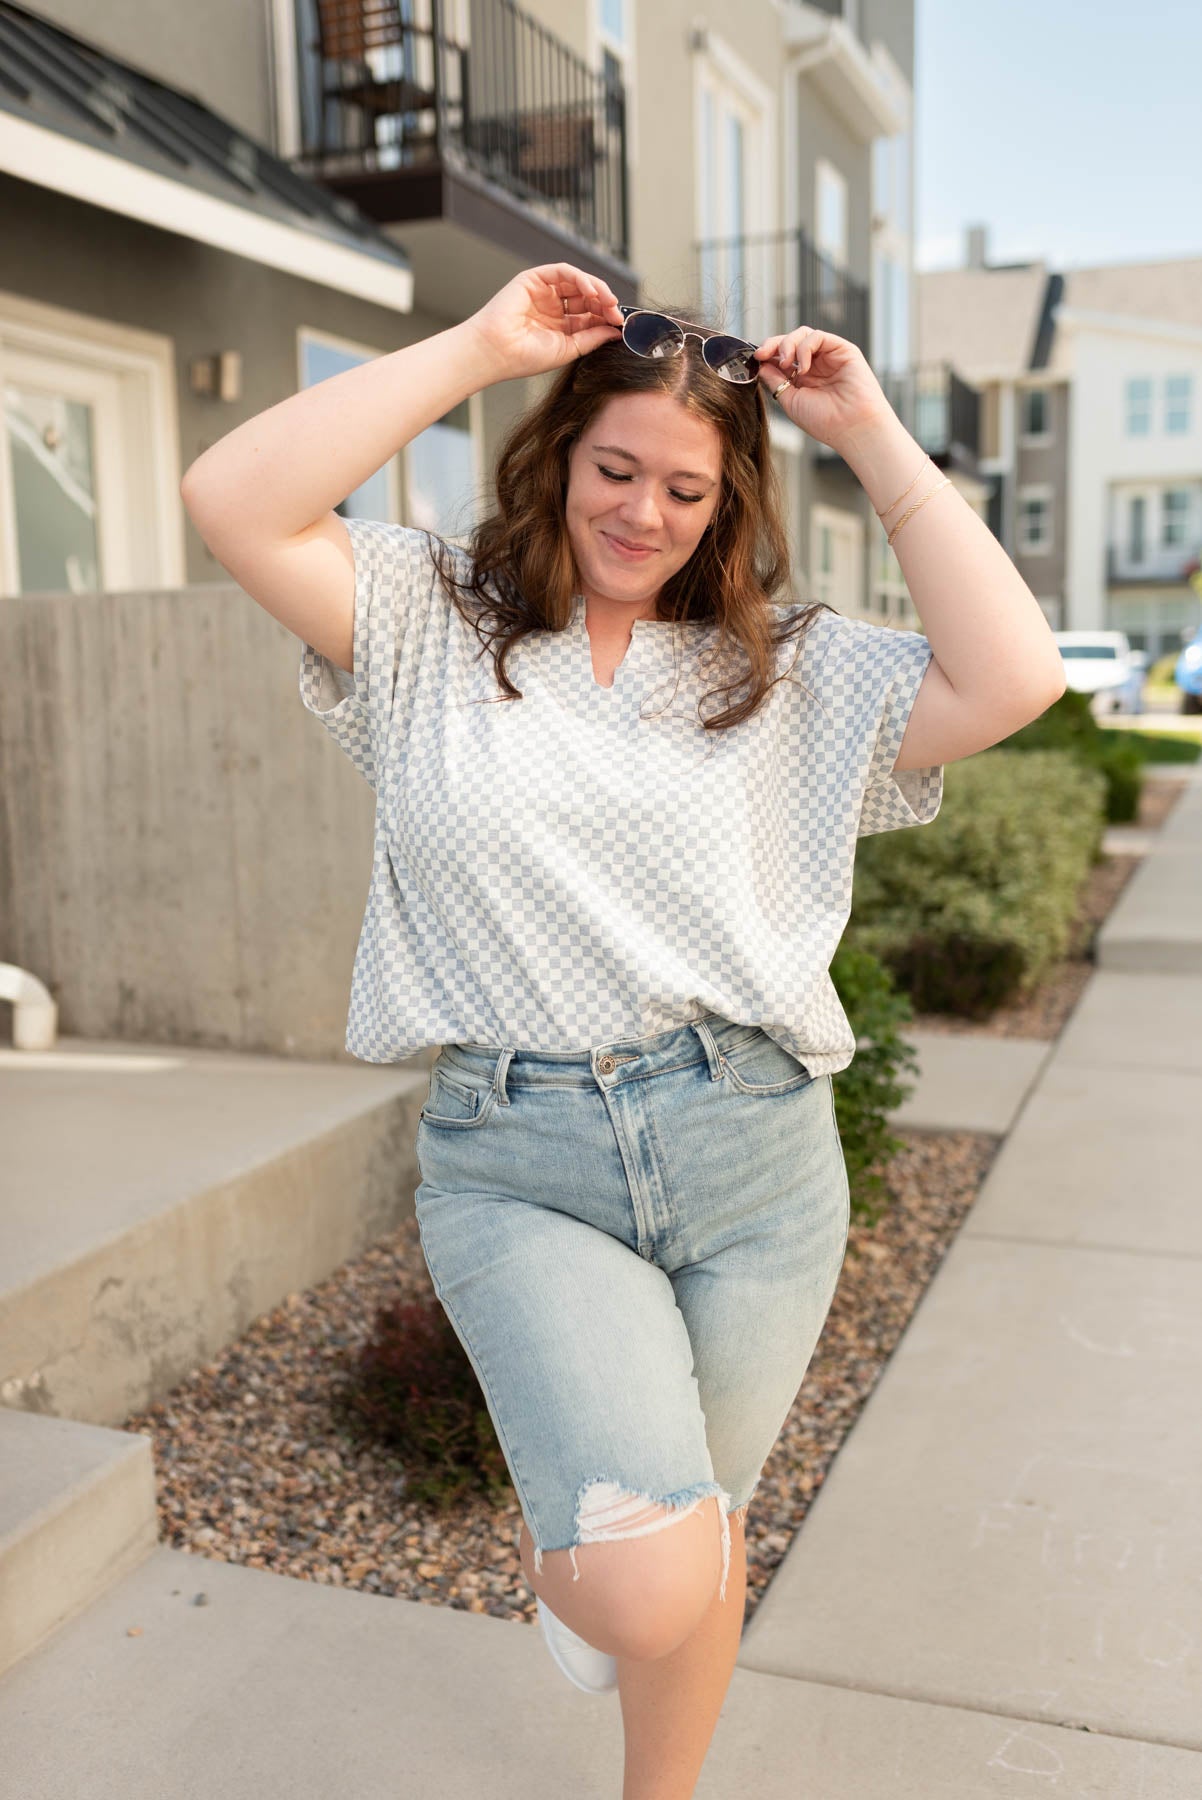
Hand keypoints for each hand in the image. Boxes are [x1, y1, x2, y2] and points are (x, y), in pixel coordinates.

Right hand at [463, 262, 622, 381]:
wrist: (497, 351)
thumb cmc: (524, 356)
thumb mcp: (567, 349)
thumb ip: (591, 338)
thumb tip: (615, 331)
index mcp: (560, 325)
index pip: (590, 315)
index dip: (606, 317)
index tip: (620, 324)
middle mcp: (553, 307)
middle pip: (587, 297)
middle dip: (605, 303)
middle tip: (617, 313)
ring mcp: (544, 292)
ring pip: (578, 282)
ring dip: (597, 289)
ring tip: (608, 301)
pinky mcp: (534, 279)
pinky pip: (563, 272)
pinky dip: (580, 278)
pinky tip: (591, 291)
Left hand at [753, 325, 893, 452]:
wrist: (852, 427)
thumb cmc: (825, 421)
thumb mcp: (791, 401)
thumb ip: (775, 381)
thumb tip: (760, 364)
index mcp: (803, 378)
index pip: (781, 356)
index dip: (767, 353)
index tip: (755, 358)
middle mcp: (816, 365)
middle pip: (790, 341)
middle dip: (773, 344)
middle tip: (763, 355)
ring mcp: (829, 356)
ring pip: (803, 335)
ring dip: (787, 344)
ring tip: (786, 364)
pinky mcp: (842, 349)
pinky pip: (818, 337)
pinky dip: (805, 348)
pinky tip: (802, 367)